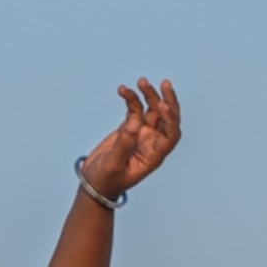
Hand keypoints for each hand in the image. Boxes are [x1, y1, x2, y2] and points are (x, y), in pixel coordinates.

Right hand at [80, 78, 180, 200]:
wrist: (95, 184)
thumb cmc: (106, 181)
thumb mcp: (113, 165)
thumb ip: (124, 144)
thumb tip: (134, 122)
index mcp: (154, 155)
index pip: (171, 134)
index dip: (171, 119)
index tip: (162, 106)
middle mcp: (152, 142)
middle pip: (167, 118)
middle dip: (167, 100)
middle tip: (164, 84)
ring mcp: (142, 134)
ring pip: (153, 109)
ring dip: (149, 95)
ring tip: (141, 81)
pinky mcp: (130, 128)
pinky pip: (135, 109)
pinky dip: (131, 99)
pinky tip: (123, 90)